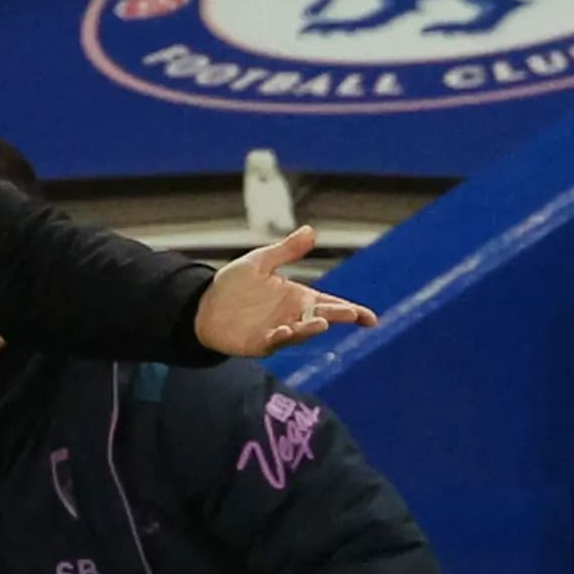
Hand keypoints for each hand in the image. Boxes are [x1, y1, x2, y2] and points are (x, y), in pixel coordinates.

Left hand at [194, 226, 376, 356]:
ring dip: (311, 328)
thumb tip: (311, 230)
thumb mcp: (260, 262)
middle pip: (322, 317)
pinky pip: (274, 342)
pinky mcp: (260, 342)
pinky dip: (281, 337)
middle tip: (351, 314)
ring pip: (301, 332)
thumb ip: (286, 251)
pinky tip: (283, 330)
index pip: (330, 304)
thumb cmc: (233, 285)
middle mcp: (293, 315)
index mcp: (297, 297)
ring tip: (321, 322)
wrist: (203, 304)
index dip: (352, 311)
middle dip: (338, 316)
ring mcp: (278, 330)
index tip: (370, 319)